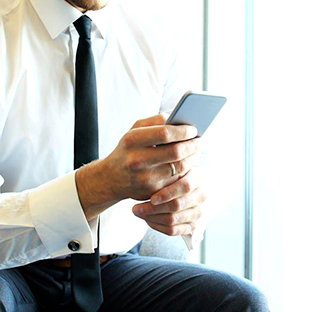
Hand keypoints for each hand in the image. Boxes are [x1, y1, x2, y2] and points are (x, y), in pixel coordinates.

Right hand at [76, 113, 200, 218]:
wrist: (111, 178)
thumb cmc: (127, 149)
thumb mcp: (133, 131)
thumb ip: (154, 121)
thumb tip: (178, 119)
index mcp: (132, 140)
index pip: (165, 133)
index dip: (183, 131)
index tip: (193, 129)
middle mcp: (137, 160)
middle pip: (175, 152)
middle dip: (192, 145)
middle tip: (200, 141)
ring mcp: (145, 178)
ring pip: (180, 167)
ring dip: (192, 158)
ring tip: (196, 151)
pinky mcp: (153, 192)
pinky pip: (177, 180)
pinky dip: (186, 171)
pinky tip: (188, 163)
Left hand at [131, 169, 207, 235]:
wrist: (176, 189)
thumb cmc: (169, 177)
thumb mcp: (169, 169)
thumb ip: (163, 170)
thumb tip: (149, 174)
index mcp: (198, 178)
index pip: (185, 187)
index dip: (168, 194)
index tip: (151, 198)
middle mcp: (201, 195)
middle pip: (177, 205)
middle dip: (154, 208)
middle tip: (136, 208)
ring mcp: (197, 212)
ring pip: (173, 220)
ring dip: (152, 217)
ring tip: (138, 212)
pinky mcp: (192, 225)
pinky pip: (172, 230)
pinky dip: (157, 226)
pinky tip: (147, 219)